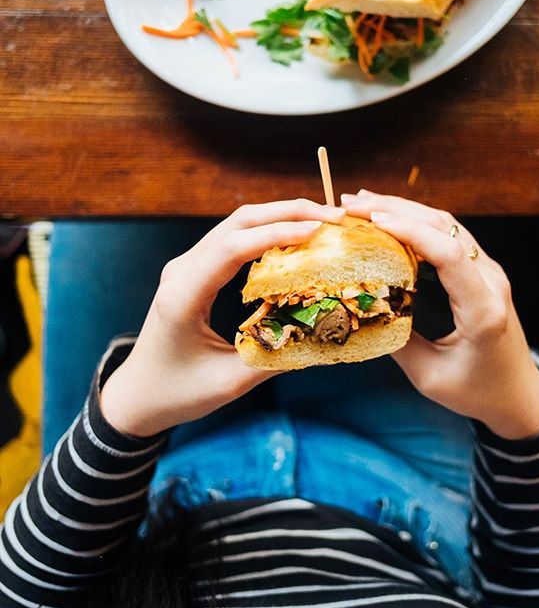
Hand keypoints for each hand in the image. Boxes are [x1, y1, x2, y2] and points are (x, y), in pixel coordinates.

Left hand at [100, 200, 345, 437]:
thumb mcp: (230, 382)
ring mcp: (186, 267)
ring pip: (236, 225)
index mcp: (183, 295)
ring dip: (279, 217)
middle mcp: (182, 271)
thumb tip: (324, 337)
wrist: (137, 395)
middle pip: (237, 222)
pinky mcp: (195, 271)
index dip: (277, 234)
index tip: (318, 230)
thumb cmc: (177, 393)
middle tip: (333, 216)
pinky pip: (233, 240)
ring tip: (322, 221)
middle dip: (287, 212)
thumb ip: (275, 357)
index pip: (232, 248)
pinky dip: (267, 232)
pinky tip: (295, 238)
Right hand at [341, 191, 538, 439]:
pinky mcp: (482, 271)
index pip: (449, 255)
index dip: (410, 231)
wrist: (518, 395)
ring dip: (404, 209)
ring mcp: (489, 272)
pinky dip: (417, 222)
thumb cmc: (476, 392)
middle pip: (445, 229)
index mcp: (483, 310)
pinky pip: (449, 236)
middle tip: (350, 206)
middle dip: (396, 209)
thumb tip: (361, 309)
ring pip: (447, 225)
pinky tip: (389, 218)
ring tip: (361, 204)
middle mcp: (491, 282)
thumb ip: (397, 342)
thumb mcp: (429, 377)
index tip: (372, 221)